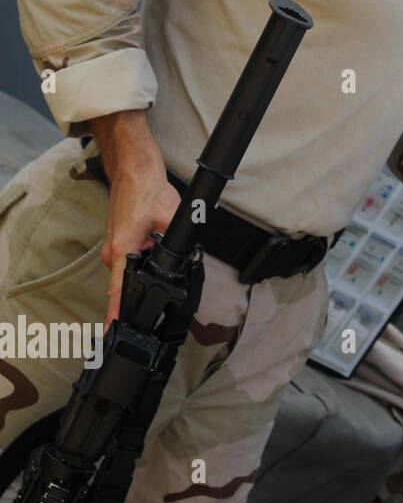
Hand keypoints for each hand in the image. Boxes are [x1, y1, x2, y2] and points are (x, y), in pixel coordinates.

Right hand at [101, 161, 179, 327]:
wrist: (134, 171)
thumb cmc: (148, 192)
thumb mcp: (171, 220)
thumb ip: (178, 244)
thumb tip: (187, 257)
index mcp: (122, 250)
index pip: (118, 291)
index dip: (117, 313)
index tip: (114, 331)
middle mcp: (113, 253)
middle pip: (130, 280)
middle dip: (150, 279)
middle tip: (165, 262)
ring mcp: (113, 247)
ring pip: (134, 267)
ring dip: (149, 261)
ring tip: (159, 238)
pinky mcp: (118, 241)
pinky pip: (132, 257)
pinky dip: (146, 252)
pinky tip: (154, 235)